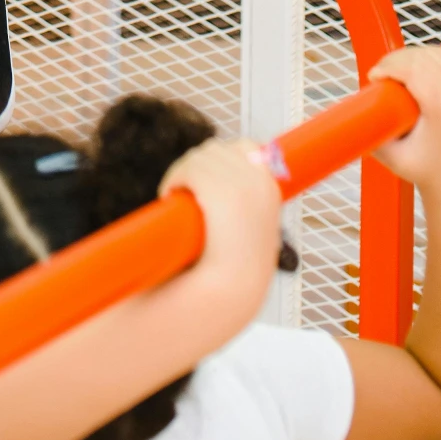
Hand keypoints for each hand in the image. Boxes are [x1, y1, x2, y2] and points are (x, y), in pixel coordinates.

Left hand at [161, 137, 281, 324]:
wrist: (233, 291)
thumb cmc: (242, 270)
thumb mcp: (259, 233)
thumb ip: (254, 207)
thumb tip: (245, 180)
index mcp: (271, 188)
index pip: (247, 148)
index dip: (225, 158)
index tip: (211, 174)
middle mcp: (258, 180)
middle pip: (218, 150)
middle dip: (200, 167)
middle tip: (190, 192)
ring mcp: (237, 183)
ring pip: (198, 158)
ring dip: (184, 174)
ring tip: (179, 196)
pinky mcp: (214, 187)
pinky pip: (186, 169)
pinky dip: (174, 180)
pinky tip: (169, 195)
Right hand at [369, 46, 440, 191]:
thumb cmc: (420, 169)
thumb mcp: (388, 154)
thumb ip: (368, 130)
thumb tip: (347, 108)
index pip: (414, 71)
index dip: (388, 66)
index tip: (373, 77)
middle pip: (422, 59)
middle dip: (395, 60)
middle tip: (379, 73)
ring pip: (434, 54)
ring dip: (410, 55)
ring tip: (393, 69)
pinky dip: (429, 54)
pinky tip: (415, 63)